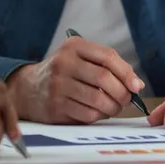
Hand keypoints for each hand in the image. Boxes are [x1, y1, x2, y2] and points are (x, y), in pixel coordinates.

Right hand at [8, 37, 142, 123]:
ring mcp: (58, 85)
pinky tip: (97, 112)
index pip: (108, 57)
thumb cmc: (64, 73)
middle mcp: (64, 63)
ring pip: (98, 99)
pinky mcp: (56, 106)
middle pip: (104, 79)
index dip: (127, 73)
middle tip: (126, 100)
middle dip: (122, 93)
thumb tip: (137, 85)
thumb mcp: (80, 58)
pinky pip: (88, 115)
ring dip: (113, 107)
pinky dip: (99, 116)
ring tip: (114, 107)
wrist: (28, 88)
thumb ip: (108, 66)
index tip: (136, 86)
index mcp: (74, 47)